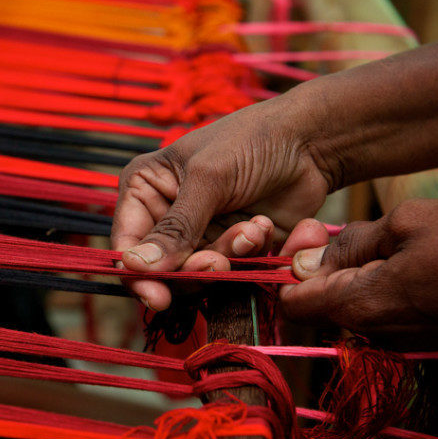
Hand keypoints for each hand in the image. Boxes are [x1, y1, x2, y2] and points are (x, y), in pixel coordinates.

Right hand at [112, 93, 332, 309]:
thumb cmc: (253, 141)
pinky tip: (264, 226)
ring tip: (252, 230)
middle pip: (162, 270)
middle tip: (219, 260)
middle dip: (192, 269)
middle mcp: (167, 215)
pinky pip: (232, 273)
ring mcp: (201, 235)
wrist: (310, 142)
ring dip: (227, 258)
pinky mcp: (233, 248)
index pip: (127, 246)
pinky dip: (249, 256)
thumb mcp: (209, 179)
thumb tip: (133, 267)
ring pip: (199, 276)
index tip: (159, 298)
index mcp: (146, 189)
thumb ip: (175, 228)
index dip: (139, 276)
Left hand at [280, 198, 437, 342]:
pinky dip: (381, 287)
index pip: (292, 303)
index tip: (309, 236)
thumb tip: (305, 262)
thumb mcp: (407, 223)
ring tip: (386, 239)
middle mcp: (375, 335)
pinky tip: (409, 259)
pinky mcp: (425, 341)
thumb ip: (349, 245)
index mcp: (361, 307)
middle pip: (319, 305)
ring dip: (353, 275)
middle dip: (320, 268)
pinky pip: (384, 314)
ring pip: (352, 308)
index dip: (289, 268)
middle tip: (345, 230)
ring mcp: (402, 343)